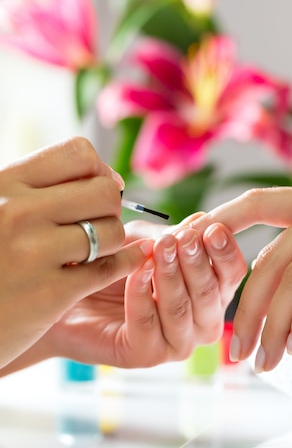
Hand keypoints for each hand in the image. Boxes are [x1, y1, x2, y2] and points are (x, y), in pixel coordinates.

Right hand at [0, 137, 141, 369]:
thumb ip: (33, 189)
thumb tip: (103, 173)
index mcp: (4, 185)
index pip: (78, 153)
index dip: (97, 169)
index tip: (95, 186)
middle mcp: (19, 213)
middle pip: (104, 191)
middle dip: (109, 206)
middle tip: (97, 221)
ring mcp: (34, 254)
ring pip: (111, 230)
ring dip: (111, 239)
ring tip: (94, 248)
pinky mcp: (49, 294)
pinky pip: (109, 268)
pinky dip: (124, 263)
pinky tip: (122, 262)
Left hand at [4, 218, 246, 370]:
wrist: (66, 290)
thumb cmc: (112, 262)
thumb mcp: (144, 240)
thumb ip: (173, 236)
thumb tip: (204, 222)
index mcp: (210, 290)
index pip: (232, 273)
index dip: (225, 250)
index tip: (212, 229)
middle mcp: (201, 320)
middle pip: (212, 293)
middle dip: (197, 262)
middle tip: (182, 239)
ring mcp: (175, 341)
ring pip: (183, 310)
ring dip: (171, 277)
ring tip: (160, 250)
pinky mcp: (145, 355)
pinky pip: (149, 325)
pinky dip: (142, 296)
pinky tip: (135, 273)